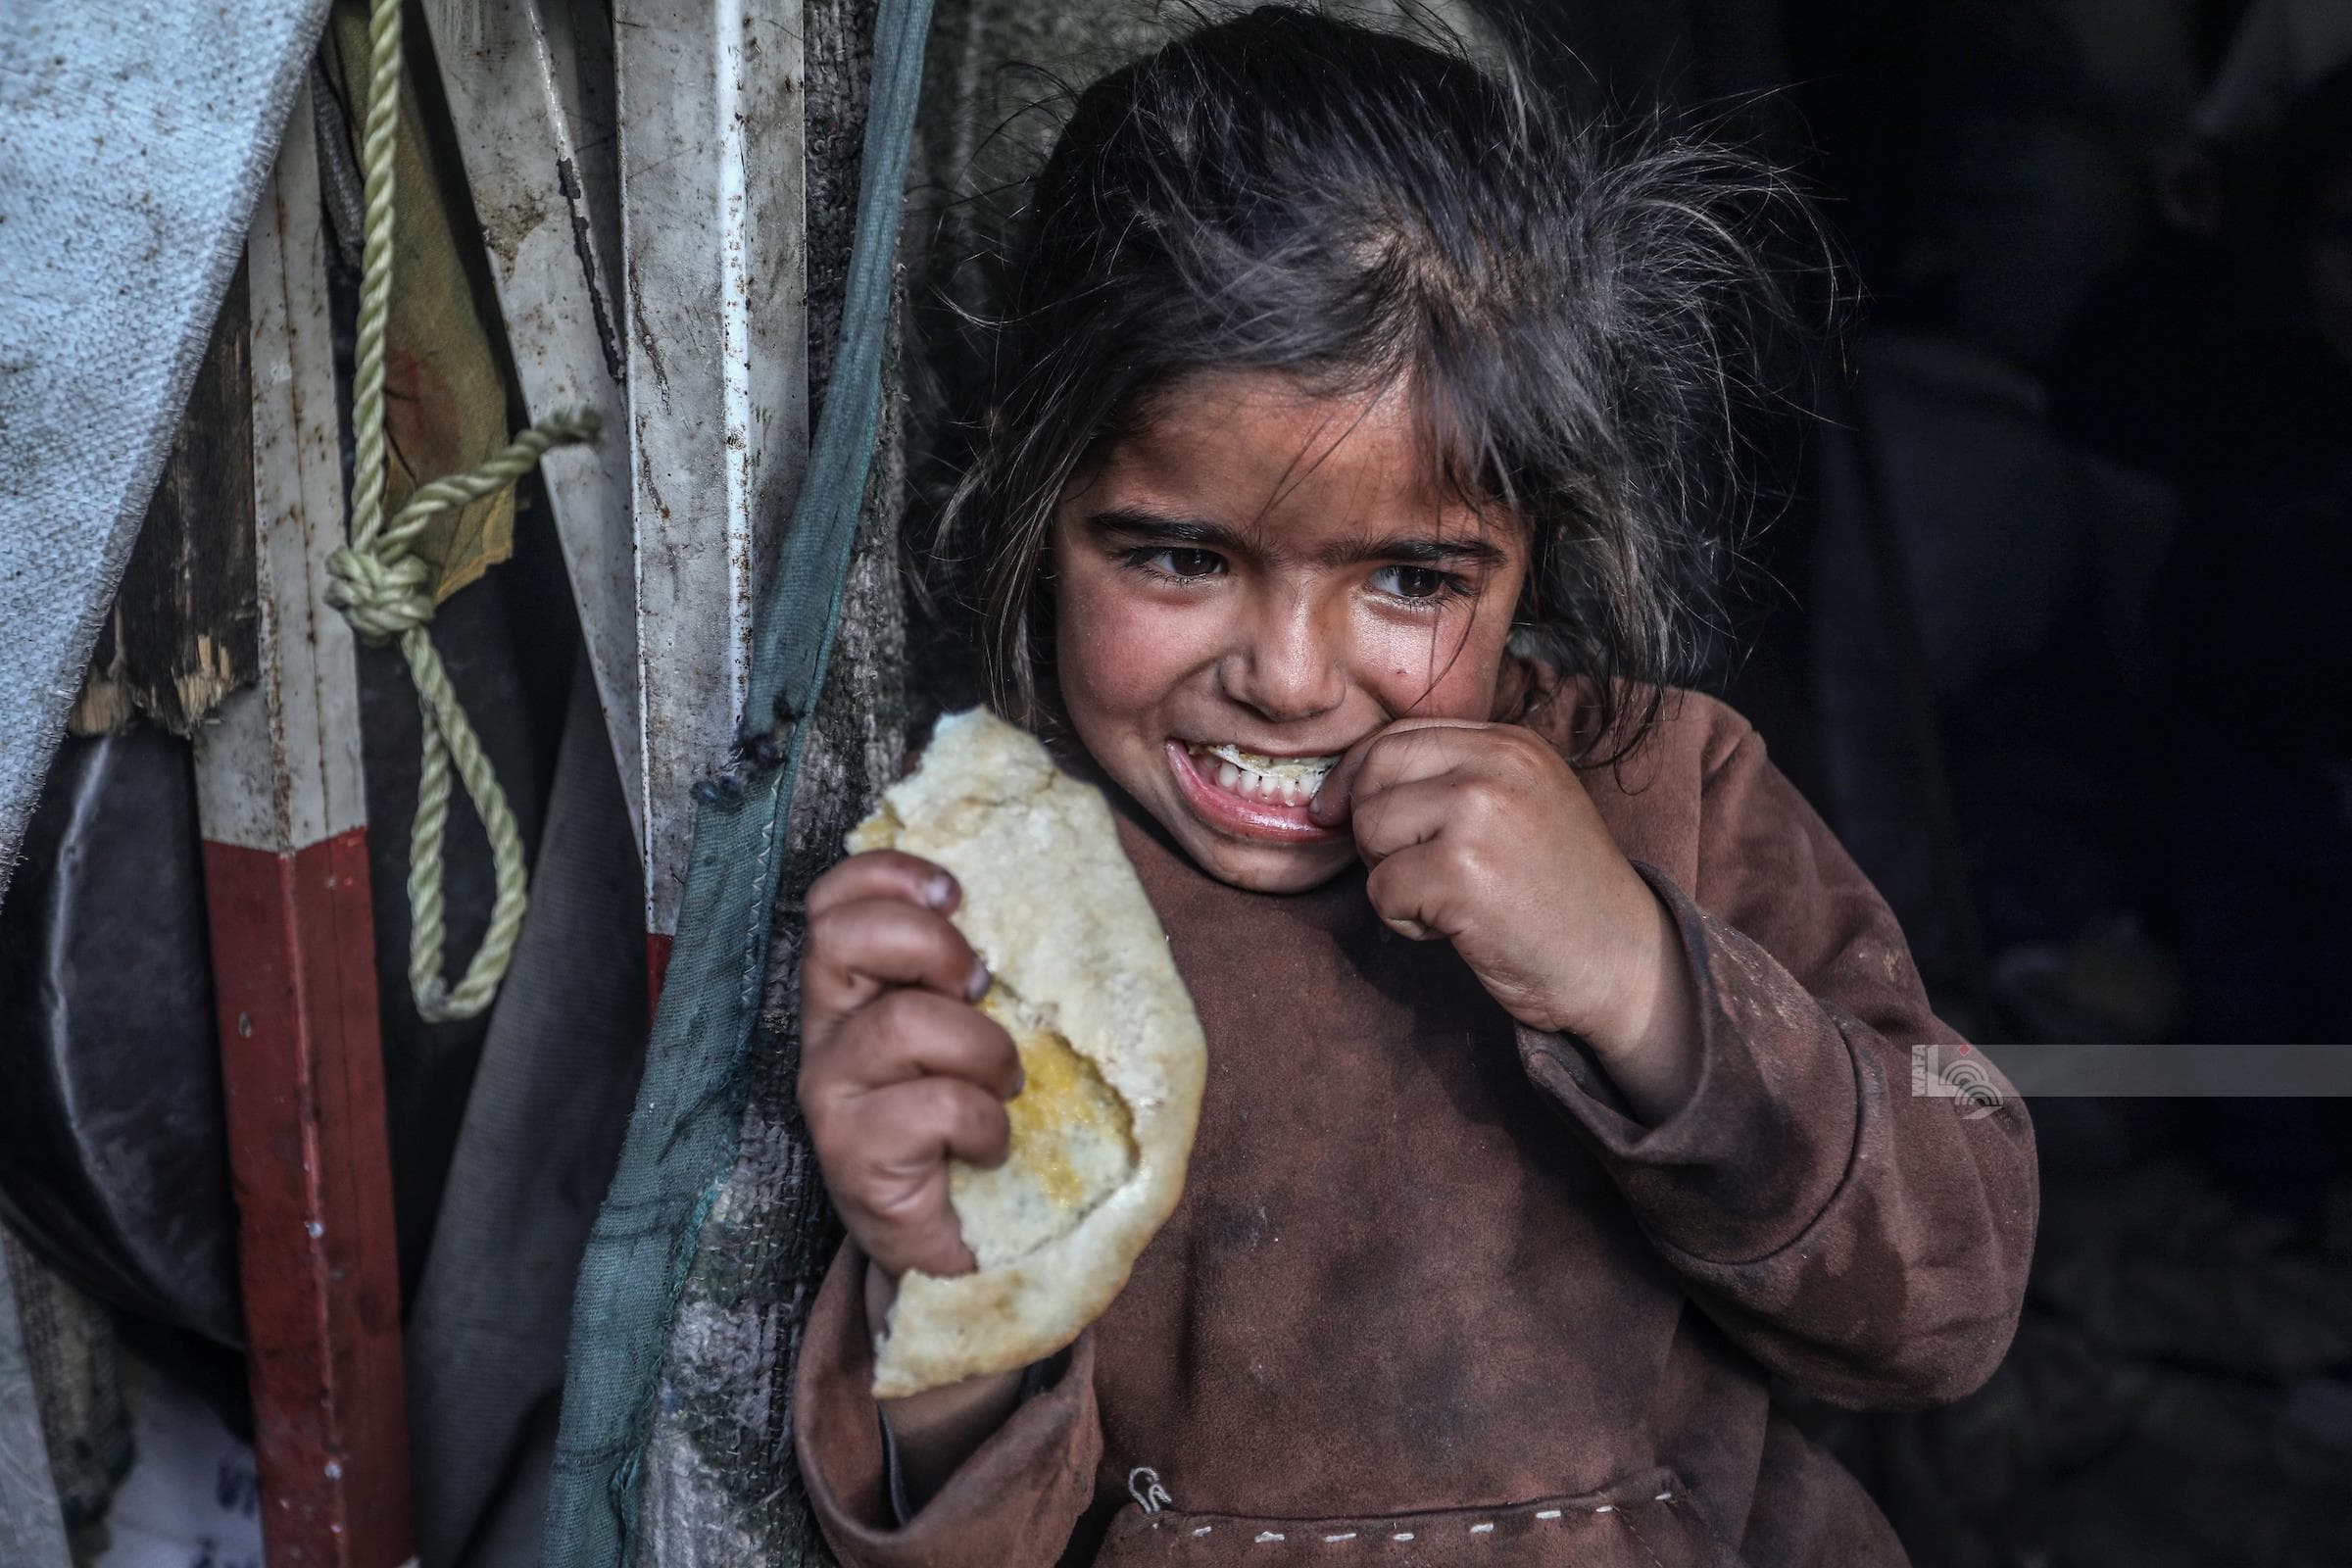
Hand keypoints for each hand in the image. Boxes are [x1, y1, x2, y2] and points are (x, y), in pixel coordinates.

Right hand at [797, 849, 1024, 1279]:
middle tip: (978, 989)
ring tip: (1003, 1085)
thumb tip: (1033, 901)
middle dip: (932, 945)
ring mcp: (831, 1094)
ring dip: (983, 1049)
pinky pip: (935, 1107)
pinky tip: (990, 1148)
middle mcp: (825, 1034)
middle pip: (842, 937)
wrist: (961, 1247)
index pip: (832, 901)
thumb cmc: (973, 1124)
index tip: (956, 897)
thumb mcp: (974, 1033)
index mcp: (852, 991)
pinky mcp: (851, 1155)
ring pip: (905, 1023)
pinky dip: (985, 1123)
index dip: (888, 876)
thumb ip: (972, 974)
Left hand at [1310, 718, 1700, 1113]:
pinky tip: (1458, 927)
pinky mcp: (1463, 875)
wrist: (1624, 962)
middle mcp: (1497, 766)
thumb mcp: (1520, 806)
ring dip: (1391, 878)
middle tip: (1417, 871)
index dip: (1357, 777)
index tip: (1341, 814)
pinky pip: (1382, 891)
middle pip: (1373, 776)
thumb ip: (1451, 779)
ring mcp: (1481, 816)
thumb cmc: (1561, 894)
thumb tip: (1339, 791)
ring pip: (1370, 832)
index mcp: (1511, 743)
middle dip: (1372, 831)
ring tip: (1448, 898)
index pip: (1396, 735)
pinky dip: (1406, 921)